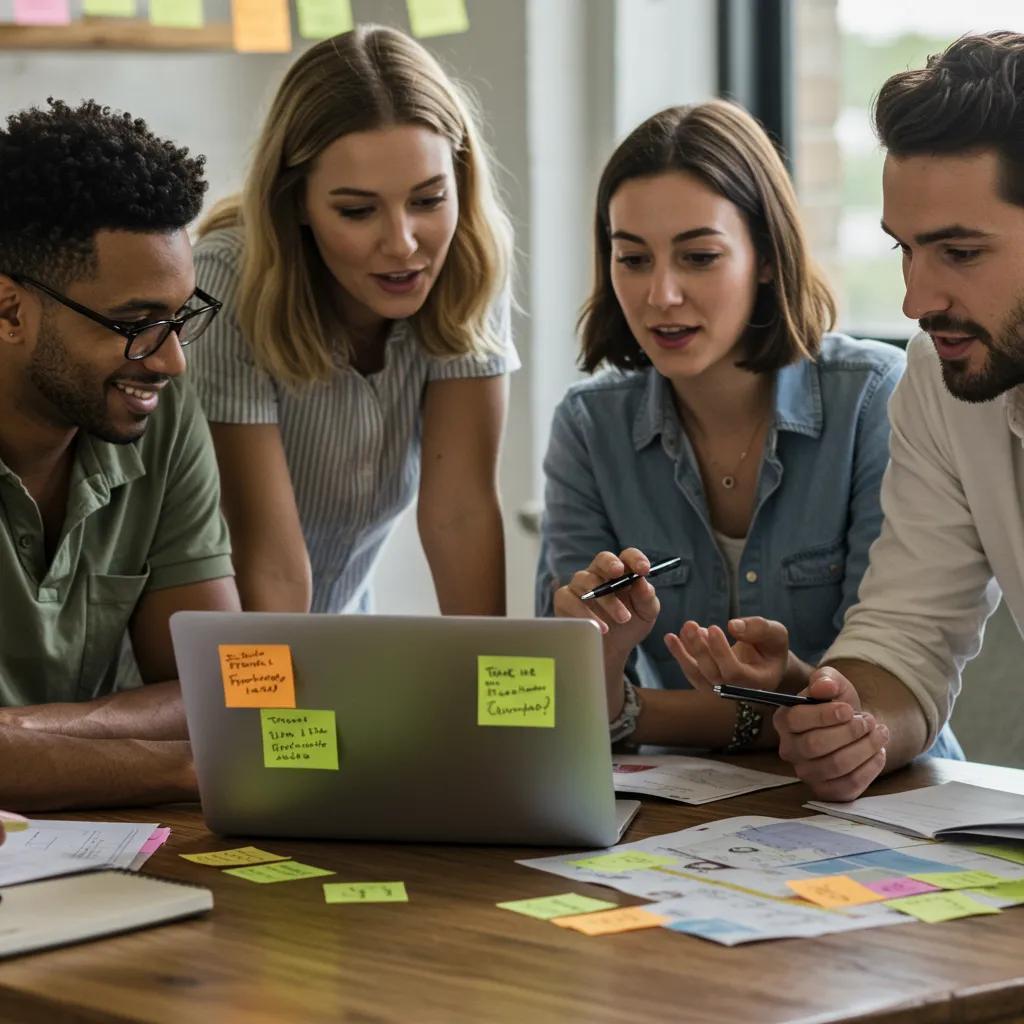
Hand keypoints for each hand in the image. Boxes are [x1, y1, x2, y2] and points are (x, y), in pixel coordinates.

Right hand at [553, 548, 660, 712]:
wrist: (611, 651)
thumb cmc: (629, 626)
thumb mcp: (645, 614)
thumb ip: (647, 598)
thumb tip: (643, 584)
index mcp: (622, 572)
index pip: (628, 556)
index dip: (635, 559)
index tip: (644, 570)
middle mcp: (599, 573)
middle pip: (602, 559)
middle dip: (611, 564)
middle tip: (620, 573)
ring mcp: (579, 585)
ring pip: (588, 580)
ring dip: (606, 599)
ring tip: (623, 618)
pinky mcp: (564, 599)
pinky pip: (570, 600)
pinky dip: (586, 614)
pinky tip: (601, 628)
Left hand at [664, 616, 789, 690]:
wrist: (765, 661)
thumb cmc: (771, 646)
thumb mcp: (775, 634)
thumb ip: (759, 629)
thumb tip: (733, 625)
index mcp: (758, 683)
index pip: (734, 673)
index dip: (721, 652)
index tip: (714, 628)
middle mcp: (737, 691)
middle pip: (713, 675)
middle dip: (700, 649)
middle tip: (691, 625)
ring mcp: (720, 690)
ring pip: (698, 675)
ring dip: (685, 652)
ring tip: (680, 631)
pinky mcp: (706, 682)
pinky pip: (691, 671)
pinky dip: (680, 654)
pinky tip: (671, 638)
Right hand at [774, 667, 889, 800]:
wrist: (854, 728)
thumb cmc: (839, 704)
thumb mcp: (833, 683)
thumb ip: (826, 678)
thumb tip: (824, 686)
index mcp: (784, 720)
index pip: (796, 720)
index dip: (824, 715)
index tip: (849, 710)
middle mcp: (789, 749)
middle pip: (815, 745)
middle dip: (849, 732)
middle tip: (869, 721)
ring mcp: (806, 773)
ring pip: (835, 766)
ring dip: (864, 748)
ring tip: (880, 733)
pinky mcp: (826, 791)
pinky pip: (848, 785)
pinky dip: (869, 768)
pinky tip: (878, 752)